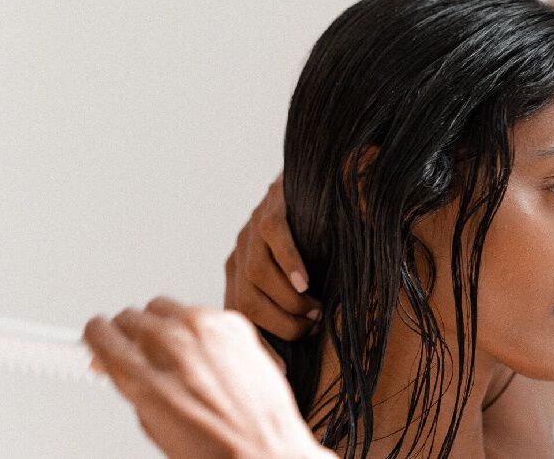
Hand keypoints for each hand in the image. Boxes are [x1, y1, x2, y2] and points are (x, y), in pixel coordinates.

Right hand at [84, 297, 335, 458]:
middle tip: (139, 353)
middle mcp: (170, 344)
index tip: (101, 341)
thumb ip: (132, 385)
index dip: (99, 339)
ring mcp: (204, 328)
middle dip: (130, 334)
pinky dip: (197, 328)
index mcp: (141, 373)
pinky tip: (205, 352)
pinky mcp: (233, 323)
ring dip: (162, 326)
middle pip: (130, 316)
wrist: (266, 449)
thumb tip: (118, 364)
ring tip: (174, 354)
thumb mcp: (152, 423)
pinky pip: (201, 312)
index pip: (99, 331)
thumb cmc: (215, 449)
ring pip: (164, 307)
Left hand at [225, 174, 320, 339]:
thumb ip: (288, 304)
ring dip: (289, 300)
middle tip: (310, 329)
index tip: (285, 370)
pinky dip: (289, 262)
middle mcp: (238, 257)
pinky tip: (306, 281)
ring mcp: (251, 233)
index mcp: (238, 279)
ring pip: (258, 275)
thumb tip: (307, 342)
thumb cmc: (309, 244)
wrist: (315, 184)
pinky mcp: (270, 210)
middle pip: (246, 302)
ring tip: (315, 310)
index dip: (259, 347)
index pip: (237, 321)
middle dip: (280, 324)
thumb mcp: (292, 281)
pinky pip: (275, 238)